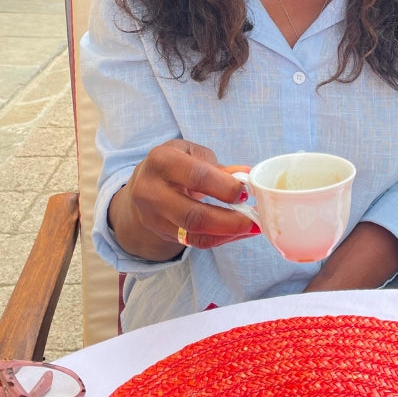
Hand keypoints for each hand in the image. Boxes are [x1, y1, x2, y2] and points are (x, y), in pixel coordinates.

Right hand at [108, 140, 256, 260]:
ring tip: (252, 227)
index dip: (225, 187)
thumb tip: (247, 175)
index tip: (245, 192)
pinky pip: (194, 242)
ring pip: (194, 233)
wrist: (142, 185)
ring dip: (228, 233)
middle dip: (229, 220)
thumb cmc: (174, 164)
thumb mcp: (192, 154)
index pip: (197, 176)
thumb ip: (218, 167)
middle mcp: (151, 190)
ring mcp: (152, 216)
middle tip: (254, 218)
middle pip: (193, 215)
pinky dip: (220, 239)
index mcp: (161, 160)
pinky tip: (237, 233)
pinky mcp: (160, 233)